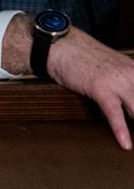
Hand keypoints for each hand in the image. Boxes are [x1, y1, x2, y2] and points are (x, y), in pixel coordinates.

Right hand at [43, 27, 133, 149]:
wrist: (60, 45)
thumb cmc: (82, 56)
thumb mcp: (112, 66)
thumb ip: (125, 81)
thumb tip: (130, 100)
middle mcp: (132, 75)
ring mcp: (117, 82)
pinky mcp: (100, 88)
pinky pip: (114, 113)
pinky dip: (120, 130)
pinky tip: (125, 143)